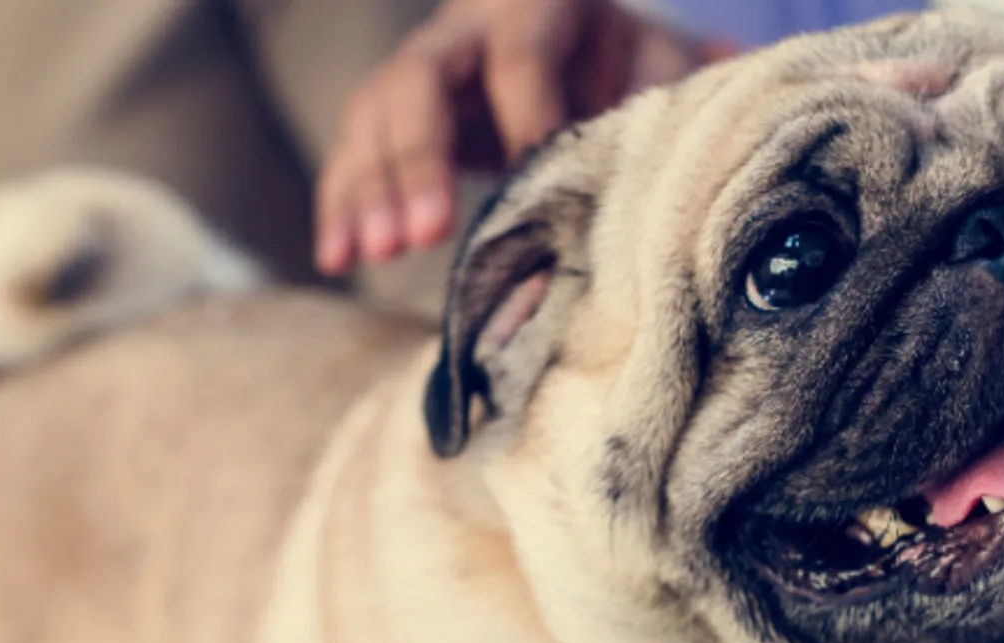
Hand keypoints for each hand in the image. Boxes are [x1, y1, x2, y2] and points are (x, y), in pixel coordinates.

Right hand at [315, 0, 720, 274]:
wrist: (589, 46)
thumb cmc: (629, 65)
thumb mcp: (655, 70)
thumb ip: (656, 106)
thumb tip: (668, 167)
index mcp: (539, 6)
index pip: (520, 59)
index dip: (526, 118)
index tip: (530, 180)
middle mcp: (463, 29)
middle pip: (419, 80)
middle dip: (417, 159)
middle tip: (423, 234)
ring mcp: (420, 68)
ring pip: (374, 114)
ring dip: (369, 187)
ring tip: (375, 253)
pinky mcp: (393, 114)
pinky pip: (353, 150)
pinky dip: (342, 203)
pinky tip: (335, 256)